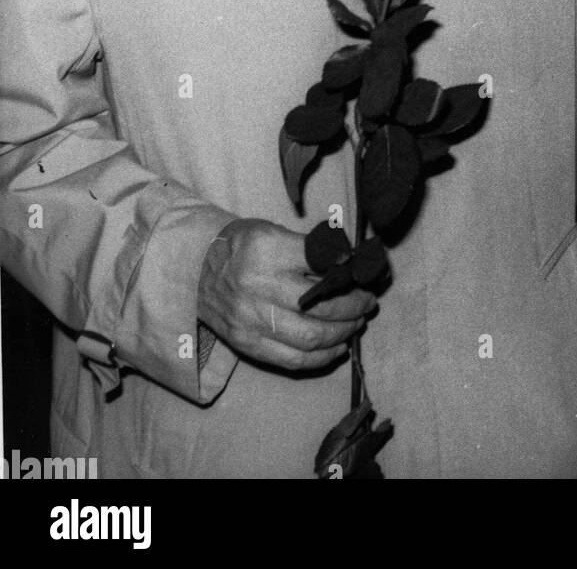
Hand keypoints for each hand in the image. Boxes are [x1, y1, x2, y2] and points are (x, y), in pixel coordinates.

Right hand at [198, 218, 376, 371]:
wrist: (195, 274)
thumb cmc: (242, 248)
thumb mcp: (272, 232)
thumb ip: (308, 248)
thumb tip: (350, 264)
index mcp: (268, 249)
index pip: (321, 261)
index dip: (350, 269)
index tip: (364, 272)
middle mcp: (259, 286)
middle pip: (321, 304)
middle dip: (354, 305)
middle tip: (367, 301)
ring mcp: (253, 320)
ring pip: (312, 337)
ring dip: (343, 332)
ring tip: (356, 323)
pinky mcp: (248, 345)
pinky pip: (293, 360)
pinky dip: (322, 357)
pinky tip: (338, 347)